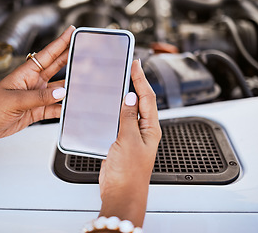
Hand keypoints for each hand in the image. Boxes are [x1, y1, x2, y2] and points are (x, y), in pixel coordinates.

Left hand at [0, 25, 74, 140]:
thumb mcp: (14, 100)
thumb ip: (38, 97)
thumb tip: (60, 93)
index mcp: (26, 73)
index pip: (47, 54)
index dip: (60, 43)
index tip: (71, 32)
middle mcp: (34, 82)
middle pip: (56, 68)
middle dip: (70, 59)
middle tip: (85, 53)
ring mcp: (36, 96)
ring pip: (58, 89)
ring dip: (69, 87)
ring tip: (83, 84)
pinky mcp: (38, 110)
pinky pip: (54, 108)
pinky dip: (63, 109)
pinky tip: (71, 108)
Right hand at [99, 60, 161, 226]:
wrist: (121, 194)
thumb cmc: (129, 174)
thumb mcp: (129, 141)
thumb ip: (128, 118)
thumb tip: (130, 97)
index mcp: (151, 129)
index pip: (148, 97)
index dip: (141, 79)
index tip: (135, 64)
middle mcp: (143, 130)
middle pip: (140, 101)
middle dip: (134, 84)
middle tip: (127, 68)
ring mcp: (131, 136)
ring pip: (128, 111)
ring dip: (123, 97)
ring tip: (117, 82)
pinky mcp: (120, 142)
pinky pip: (118, 122)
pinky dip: (113, 111)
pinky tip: (107, 105)